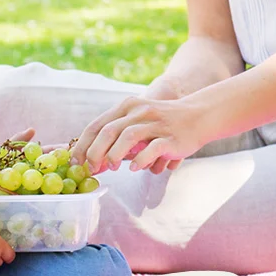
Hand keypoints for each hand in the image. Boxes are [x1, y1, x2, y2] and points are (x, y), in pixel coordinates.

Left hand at [72, 95, 210, 174]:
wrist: (199, 115)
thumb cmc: (164, 122)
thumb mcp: (139, 120)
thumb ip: (119, 136)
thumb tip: (95, 162)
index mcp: (128, 106)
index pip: (97, 125)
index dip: (84, 145)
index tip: (76, 162)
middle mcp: (139, 112)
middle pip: (109, 131)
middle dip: (95, 152)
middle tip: (91, 169)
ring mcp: (156, 124)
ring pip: (128, 137)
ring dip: (114, 154)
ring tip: (111, 168)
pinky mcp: (170, 138)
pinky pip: (151, 149)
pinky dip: (139, 159)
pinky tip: (134, 167)